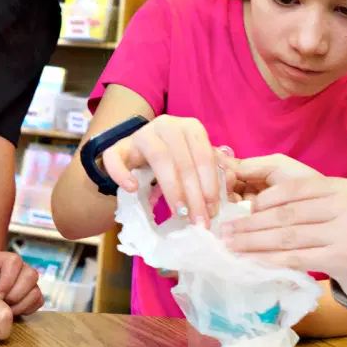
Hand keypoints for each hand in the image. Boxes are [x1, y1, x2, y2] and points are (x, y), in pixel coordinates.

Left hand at [0, 251, 44, 315]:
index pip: (14, 261)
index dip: (8, 279)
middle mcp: (18, 267)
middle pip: (31, 274)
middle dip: (16, 294)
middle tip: (3, 304)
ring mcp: (27, 280)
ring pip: (36, 289)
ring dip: (21, 304)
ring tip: (6, 310)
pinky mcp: (32, 293)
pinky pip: (38, 300)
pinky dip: (27, 308)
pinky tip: (13, 311)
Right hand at [98, 115, 228, 228]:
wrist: (137, 154)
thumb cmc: (173, 162)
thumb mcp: (194, 164)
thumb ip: (213, 173)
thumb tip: (230, 185)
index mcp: (190, 128)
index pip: (204, 155)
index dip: (210, 184)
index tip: (213, 210)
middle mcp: (167, 125)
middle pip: (184, 161)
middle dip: (194, 195)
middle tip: (199, 221)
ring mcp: (141, 134)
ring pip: (159, 158)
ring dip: (172, 189)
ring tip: (178, 213)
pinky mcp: (118, 146)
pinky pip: (116, 158)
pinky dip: (123, 173)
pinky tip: (132, 189)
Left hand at [219, 159, 346, 312]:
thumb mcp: (339, 214)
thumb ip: (307, 206)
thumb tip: (253, 206)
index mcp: (342, 187)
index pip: (292, 188)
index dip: (261, 199)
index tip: (236, 210)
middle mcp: (346, 202)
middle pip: (286, 212)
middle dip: (250, 223)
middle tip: (223, 231)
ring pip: (287, 235)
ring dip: (253, 243)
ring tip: (230, 247)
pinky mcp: (343, 256)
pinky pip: (296, 257)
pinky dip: (269, 260)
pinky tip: (251, 263)